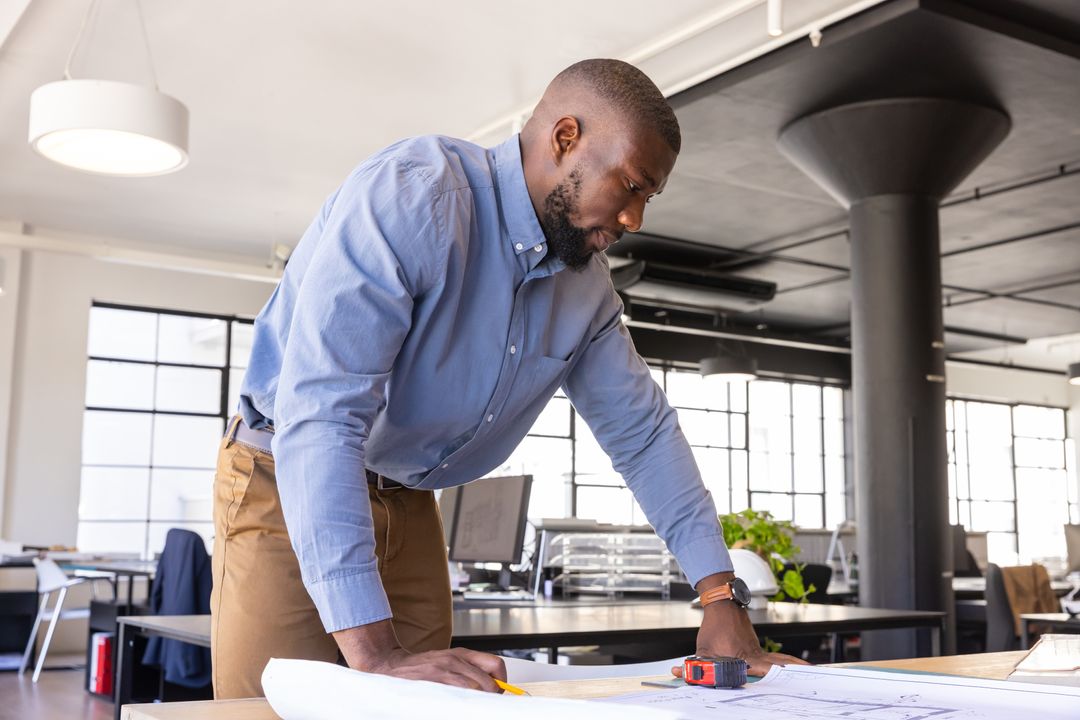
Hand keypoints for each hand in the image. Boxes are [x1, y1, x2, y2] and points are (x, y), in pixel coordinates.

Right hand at [333, 620, 506, 691]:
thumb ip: (468, 670)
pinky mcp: (432, 683)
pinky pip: (457, 697)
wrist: (390, 665)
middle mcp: (455, 660)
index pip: (496, 665)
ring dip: (476, 702)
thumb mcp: (448, 661)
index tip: (499, 693)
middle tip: (483, 705)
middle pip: (489, 683)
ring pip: (475, 691)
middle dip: (490, 698)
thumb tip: (494, 687)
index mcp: (462, 654)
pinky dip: (462, 704)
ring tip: (468, 705)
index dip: (502, 683)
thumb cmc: (421, 668)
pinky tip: (455, 706)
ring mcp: (443, 672)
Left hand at [676, 584, 809, 677]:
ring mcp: (758, 650)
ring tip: (811, 673)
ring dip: (794, 667)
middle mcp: (754, 654)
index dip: (769, 683)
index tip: (783, 687)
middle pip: (778, 667)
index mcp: (744, 658)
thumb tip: (679, 672)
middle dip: (794, 672)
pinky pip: (774, 658)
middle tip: (812, 676)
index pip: (759, 675)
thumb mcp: (702, 649)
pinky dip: (786, 663)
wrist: (723, 604)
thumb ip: (694, 665)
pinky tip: (794, 667)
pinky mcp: (756, 647)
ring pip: (779, 661)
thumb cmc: (714, 627)